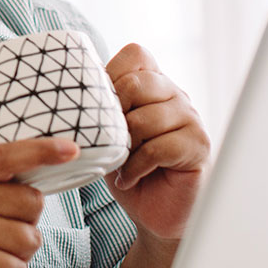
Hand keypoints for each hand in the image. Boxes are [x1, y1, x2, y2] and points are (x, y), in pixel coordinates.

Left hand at [105, 44, 209, 241]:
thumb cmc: (128, 169)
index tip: (100, 107)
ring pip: (146, 117)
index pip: (135, 54)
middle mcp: (176, 94)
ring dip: (124, 146)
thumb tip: (69, 89)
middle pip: (137, 83)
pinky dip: (136, 167)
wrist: (154, 213)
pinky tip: (130, 178)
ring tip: (120, 163)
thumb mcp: (106, 133)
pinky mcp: (199, 145)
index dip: (111, 75)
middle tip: (109, 141)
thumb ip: (99, 107)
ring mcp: (191, 118)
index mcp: (154, 84)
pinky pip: (158, 147)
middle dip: (114, 114)